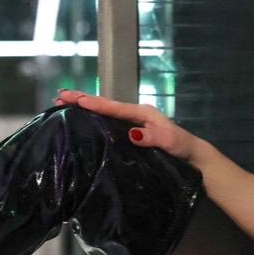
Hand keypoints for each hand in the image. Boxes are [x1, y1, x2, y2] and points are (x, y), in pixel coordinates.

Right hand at [52, 88, 199, 162]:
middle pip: (105, 106)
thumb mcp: (171, 142)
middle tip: (59, 95)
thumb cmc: (183, 149)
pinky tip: (79, 121)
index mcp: (143, 113)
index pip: (115, 107)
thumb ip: (154, 136)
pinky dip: (91, 119)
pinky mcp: (130, 134)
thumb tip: (132, 133)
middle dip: (82, 100)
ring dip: (84, 108)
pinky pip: (106, 123)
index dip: (96, 104)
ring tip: (62, 103)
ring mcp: (131, 124)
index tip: (77, 100)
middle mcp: (135, 115)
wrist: (194, 159)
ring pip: (103, 113)